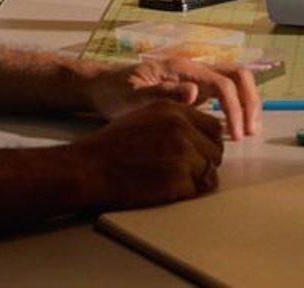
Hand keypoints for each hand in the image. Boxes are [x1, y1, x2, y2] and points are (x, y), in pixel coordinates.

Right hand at [65, 100, 225, 209]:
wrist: (88, 168)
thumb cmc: (110, 147)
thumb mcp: (144, 117)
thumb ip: (174, 120)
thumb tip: (199, 135)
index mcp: (173, 109)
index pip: (213, 126)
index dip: (207, 143)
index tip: (200, 153)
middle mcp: (181, 127)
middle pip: (216, 150)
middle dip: (205, 163)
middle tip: (185, 172)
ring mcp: (181, 153)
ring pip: (209, 171)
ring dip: (195, 180)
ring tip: (169, 180)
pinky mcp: (177, 178)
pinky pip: (196, 190)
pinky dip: (183, 194)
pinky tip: (161, 189)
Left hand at [82, 56, 262, 140]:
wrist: (103, 87)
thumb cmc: (115, 92)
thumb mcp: (132, 97)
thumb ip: (162, 94)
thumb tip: (195, 93)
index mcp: (182, 68)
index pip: (222, 83)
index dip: (234, 108)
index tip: (235, 135)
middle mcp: (194, 69)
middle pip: (238, 74)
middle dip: (250, 101)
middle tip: (252, 131)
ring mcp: (196, 78)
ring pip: (235, 81)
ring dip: (247, 102)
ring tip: (250, 131)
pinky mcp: (194, 88)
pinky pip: (225, 92)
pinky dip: (236, 106)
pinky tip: (235, 127)